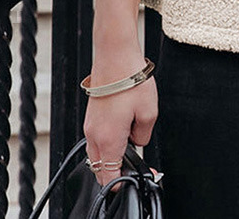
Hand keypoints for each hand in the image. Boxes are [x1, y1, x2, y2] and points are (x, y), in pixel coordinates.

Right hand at [83, 54, 158, 189]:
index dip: (122, 183)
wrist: (115, 55)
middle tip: (136, 161)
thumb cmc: (131, 80)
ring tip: (132, 139)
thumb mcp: (149, 112)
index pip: (109, 177)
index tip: (136, 177)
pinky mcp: (91, 116)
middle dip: (117, 170)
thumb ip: (144, 135)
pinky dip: (108, 141)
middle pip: (101, 168)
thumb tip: (137, 141)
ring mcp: (90, 125)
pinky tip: (124, 127)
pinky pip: (97, 138)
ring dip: (112, 155)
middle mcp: (94, 135)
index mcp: (108, 139)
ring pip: (98, 154)